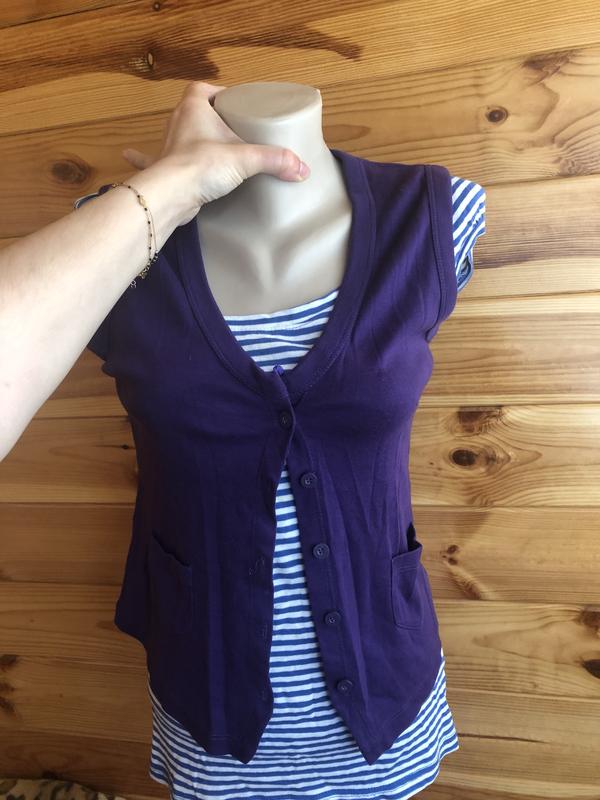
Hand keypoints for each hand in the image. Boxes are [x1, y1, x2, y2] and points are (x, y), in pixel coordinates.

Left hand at [121, 81, 310, 211]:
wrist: (171, 196)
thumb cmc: (202, 166)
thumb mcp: (245, 159)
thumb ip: (274, 161)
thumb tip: (302, 169)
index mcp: (193, 108)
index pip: (202, 89)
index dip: (217, 92)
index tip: (232, 102)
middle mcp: (176, 124)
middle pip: (191, 111)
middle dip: (205, 116)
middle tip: (227, 127)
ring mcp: (167, 148)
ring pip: (176, 135)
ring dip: (184, 136)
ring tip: (200, 142)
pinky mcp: (163, 171)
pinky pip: (153, 161)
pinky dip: (143, 159)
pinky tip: (129, 155)